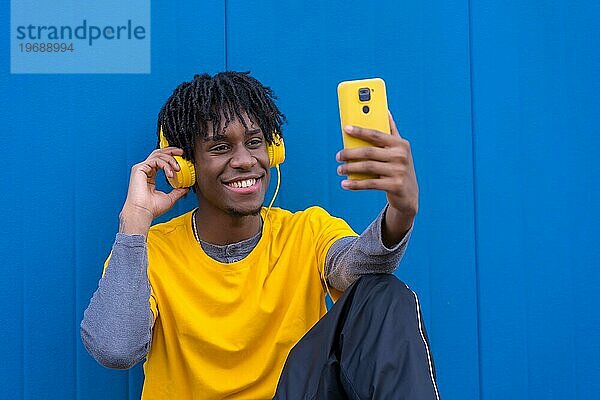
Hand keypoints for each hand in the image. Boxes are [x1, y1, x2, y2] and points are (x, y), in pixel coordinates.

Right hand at [120, 147, 189, 234]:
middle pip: (157, 153)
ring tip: (178, 168)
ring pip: (157, 155)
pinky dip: (165, 165)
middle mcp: (145, 170)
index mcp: (150, 176)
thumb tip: (185, 188)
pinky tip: (171, 174)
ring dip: (170, 159)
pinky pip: (155, 160)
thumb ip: (177, 191)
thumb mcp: (170, 198)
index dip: (170, 157)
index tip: (181, 157)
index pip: (160, 161)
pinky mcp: (139, 169)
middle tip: (181, 152)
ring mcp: (141, 169)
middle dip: (170, 151)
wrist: (143, 212)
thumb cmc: (152, 208)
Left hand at [336, 111, 418, 234]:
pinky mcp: (395, 186)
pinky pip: (370, 183)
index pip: (377, 134)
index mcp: (400, 144)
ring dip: (350, 168)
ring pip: (368, 167)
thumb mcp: (399, 149)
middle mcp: (401, 156)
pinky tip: (345, 184)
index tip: (346, 129)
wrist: (409, 195)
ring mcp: (398, 171)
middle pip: (369, 152)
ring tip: (340, 169)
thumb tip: (385, 111)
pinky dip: (355, 184)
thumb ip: (391, 132)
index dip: (360, 130)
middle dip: (350, 153)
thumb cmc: (399, 168)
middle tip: (338, 156)